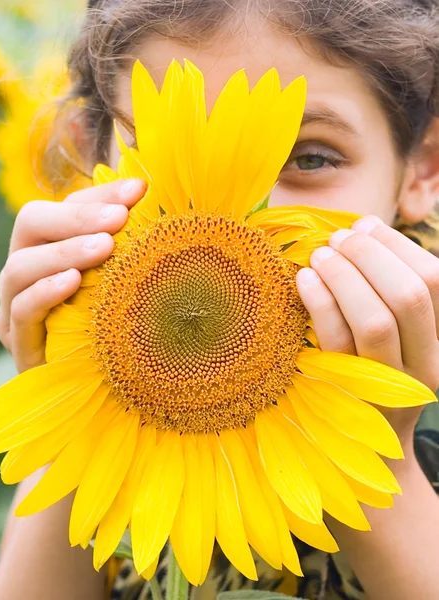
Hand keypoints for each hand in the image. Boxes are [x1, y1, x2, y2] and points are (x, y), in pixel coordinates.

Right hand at [0, 179, 146, 373]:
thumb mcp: (126, 278)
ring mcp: (16, 304)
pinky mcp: (19, 341)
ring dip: (64, 252)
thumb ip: (132, 242)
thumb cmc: (119, 323)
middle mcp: (29, 268)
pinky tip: (72, 282)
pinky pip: (22, 310)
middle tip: (119, 218)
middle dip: (77, 218)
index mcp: (53, 245)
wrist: (104, 383)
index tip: (139, 190)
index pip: (66, 205)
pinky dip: (45, 292)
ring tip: (103, 247)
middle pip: (33, 222)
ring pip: (21, 265)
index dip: (100, 194)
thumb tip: (155, 197)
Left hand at [296, 215, 438, 445]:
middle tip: (337, 238)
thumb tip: (359, 232)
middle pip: (410, 295)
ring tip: (320, 255)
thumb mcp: (394, 341)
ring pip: (376, 319)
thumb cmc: (372, 381)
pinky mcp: (348, 396)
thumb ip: (384, 294)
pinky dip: (320, 302)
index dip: (397, 244)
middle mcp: (424, 364)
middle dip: (370, 254)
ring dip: (345, 275)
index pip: (435, 279)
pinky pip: (336, 343)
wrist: (367, 456)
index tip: (365, 225)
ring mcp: (387, 386)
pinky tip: (303, 280)